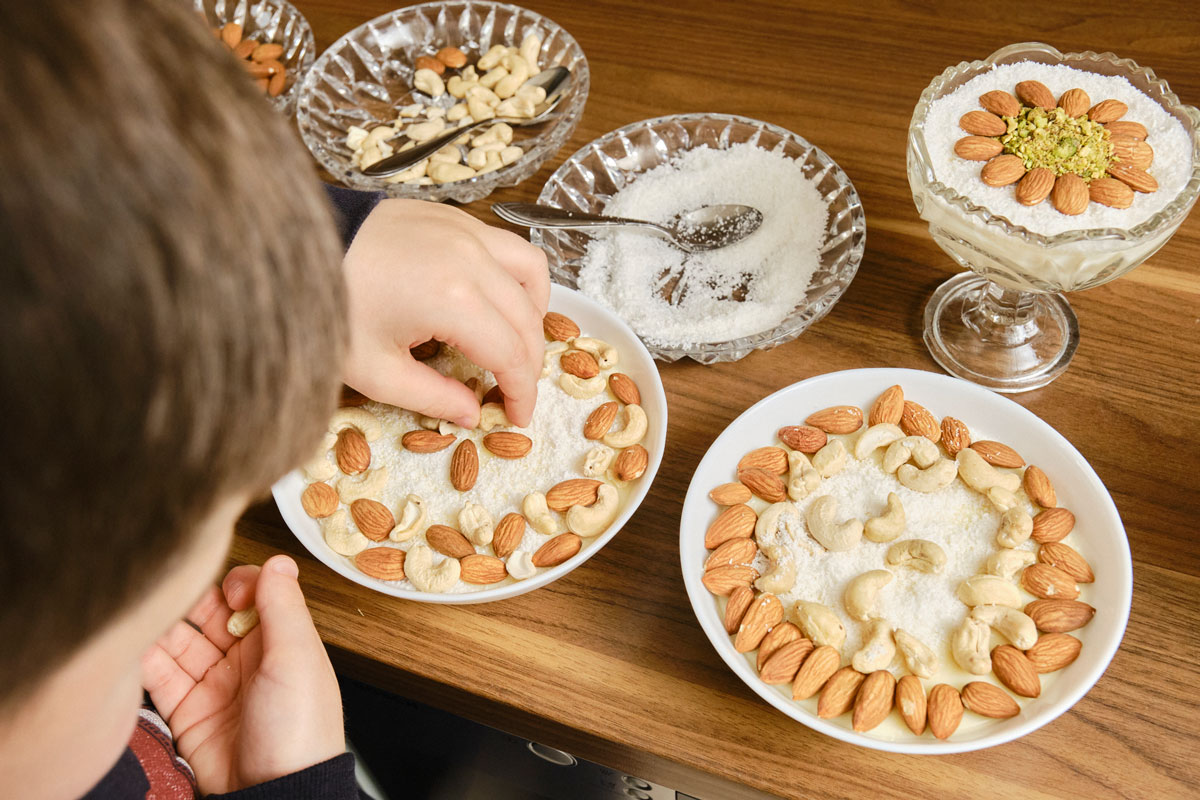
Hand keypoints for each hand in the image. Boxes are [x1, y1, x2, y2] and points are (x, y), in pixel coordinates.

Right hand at [140, 556, 343, 793]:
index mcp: (280, 642)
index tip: (228, 589)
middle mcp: (246, 659)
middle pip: (210, 615)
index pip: (251, 595)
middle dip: (189, 602)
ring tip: (142, 612)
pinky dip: (143, 660)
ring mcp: (214, 684)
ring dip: (161, 627)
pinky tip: (131, 643)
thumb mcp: (297, 658)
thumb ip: (283, 607)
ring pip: (180, 642)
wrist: (277, 794)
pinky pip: (159, 678)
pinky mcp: (187, 712)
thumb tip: (280, 560)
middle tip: (170, 591)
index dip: (235, 584)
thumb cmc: (300, 730)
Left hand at [341, 199, 549, 427]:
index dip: (522, 391)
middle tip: (513, 390)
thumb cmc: (329, 308)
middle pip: (526, 319)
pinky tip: (498, 301)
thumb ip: (433, 397)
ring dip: (533, 313)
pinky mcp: (454, 217)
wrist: (293, 247)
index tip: (517, 414)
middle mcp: (471, 259)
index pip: (511, 354)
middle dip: (528, 362)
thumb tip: (472, 414)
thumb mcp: (375, 371)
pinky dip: (516, 277)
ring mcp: (465, 231)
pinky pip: (508, 246)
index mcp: (454, 300)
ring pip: (531, 272)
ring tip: (516, 341)